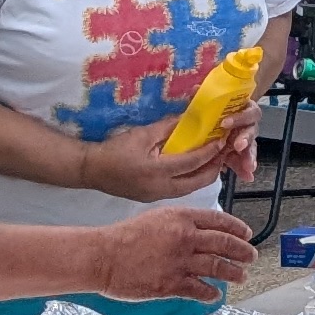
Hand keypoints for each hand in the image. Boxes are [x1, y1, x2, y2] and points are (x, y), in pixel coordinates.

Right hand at [80, 117, 252, 204]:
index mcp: (157, 172)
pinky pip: (180, 189)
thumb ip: (169, 127)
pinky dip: (191, 179)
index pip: (193, 162)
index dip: (211, 151)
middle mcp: (160, 189)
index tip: (223, 139)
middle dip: (215, 167)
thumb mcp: (143, 134)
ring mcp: (156, 196)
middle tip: (224, 151)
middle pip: (199, 182)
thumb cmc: (114, 150)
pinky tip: (194, 166)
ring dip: (204, 174)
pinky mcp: (152, 197)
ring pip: (190, 188)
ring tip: (213, 158)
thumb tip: (192, 117)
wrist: (90, 170)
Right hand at [91, 202, 256, 303]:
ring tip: (241, 276)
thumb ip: (182, 222)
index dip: (238, 229)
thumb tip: (204, 230)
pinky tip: (215, 295)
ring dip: (233, 272)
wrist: (102, 256)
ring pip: (217, 267)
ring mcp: (179, 262)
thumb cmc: (125, 236)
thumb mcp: (158, 217)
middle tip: (251, 257)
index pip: (220, 221)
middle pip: (225, 244)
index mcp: (183, 218)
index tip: (247, 235)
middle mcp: (186, 238)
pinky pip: (199, 289)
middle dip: (242, 252)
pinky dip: (210, 293)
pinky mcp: (170, 284)